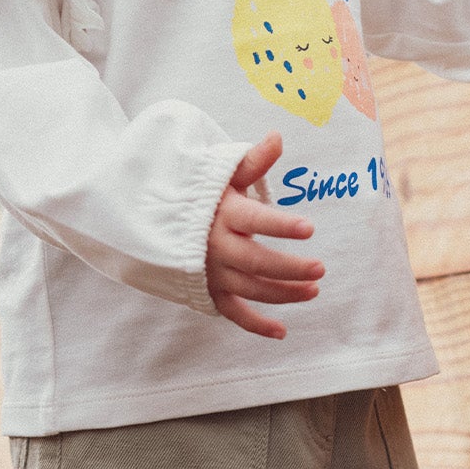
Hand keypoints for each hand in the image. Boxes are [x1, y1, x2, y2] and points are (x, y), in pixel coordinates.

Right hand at [206, 133, 323, 340]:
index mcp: (223, 214)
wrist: (149, 219)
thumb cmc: (197, 193)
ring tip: (314, 290)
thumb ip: (252, 161)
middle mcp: (216, 246)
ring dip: (283, 294)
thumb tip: (277, 137)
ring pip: (251, 289)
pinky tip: (281, 332)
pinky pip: (232, 312)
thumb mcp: (220, 173)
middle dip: (291, 268)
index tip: (309, 228)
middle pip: (257, 262)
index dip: (282, 225)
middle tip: (320, 268)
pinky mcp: (208, 290)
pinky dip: (255, 325)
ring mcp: (212, 272)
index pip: (256, 220)